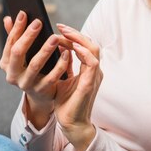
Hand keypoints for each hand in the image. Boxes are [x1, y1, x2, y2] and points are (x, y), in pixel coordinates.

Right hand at [0, 11, 71, 127]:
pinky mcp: (40, 91)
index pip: (10, 42)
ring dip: (45, 50)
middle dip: (28, 36)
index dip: (17, 28)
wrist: (41, 94)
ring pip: (35, 65)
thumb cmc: (31, 68)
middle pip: (18, 52)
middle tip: (39, 22)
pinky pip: (51, 77)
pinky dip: (59, 64)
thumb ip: (15, 38)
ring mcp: (25, 84)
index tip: (24, 13)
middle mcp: (12, 74)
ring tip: (55, 37)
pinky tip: (67, 53)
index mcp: (6, 63)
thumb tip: (8, 18)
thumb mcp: (22, 55)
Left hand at [54, 23, 102, 150]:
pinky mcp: (89, 84)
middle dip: (75, 33)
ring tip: (64, 33)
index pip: (84, 46)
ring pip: (93, 50)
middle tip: (60, 26)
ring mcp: (93, 77)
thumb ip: (63, 65)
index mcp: (88, 70)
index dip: (73, 36)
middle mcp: (93, 71)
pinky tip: (71, 48)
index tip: (59, 29)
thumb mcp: (62, 79)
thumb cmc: (67, 103)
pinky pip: (91, 63)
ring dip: (78, 39)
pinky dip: (83, 53)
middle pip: (91, 44)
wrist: (71, 124)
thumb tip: (57, 49)